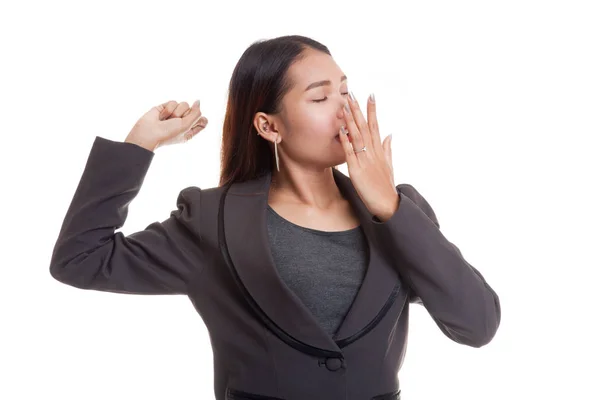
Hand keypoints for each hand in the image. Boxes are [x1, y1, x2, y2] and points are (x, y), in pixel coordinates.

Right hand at [125, 100, 207, 150]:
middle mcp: (183, 122)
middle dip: (185, 115)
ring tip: (167, 120)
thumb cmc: (167, 134)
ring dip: (175, 112)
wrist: (147, 133)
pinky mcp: (166, 108)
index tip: (191, 122)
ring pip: (184, 104)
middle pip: (194, 110)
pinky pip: (173, 102)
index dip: (200, 119)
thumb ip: (196, 113)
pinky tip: (161, 116)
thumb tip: (198, 101)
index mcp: (190, 131)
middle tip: (175, 122)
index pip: (203, 121)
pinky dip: (168, 109)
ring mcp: (174, 114)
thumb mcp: (186, 126)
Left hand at [338, 93, 398, 220]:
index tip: (370, 95)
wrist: (388, 204)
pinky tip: (341, 130)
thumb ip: (388, 149)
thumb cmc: (386, 185)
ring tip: (345, 106)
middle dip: (358, 110)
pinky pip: (350, 153)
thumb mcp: (389, 165)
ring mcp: (365, 160)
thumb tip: (390, 134)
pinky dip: (346, 141)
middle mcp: (373, 152)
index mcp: (379, 150)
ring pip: (357, 136)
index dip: (372, 110)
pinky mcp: (357, 170)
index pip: (375, 125)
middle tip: (352, 94)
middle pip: (365, 126)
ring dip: (351, 120)